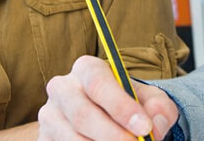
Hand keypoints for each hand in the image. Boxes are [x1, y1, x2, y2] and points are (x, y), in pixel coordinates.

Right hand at [38, 56, 178, 140]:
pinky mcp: (44, 138)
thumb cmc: (128, 105)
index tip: (144, 127)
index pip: (99, 84)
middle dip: (112, 134)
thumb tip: (155, 125)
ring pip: (73, 138)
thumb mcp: (149, 100)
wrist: (107, 120)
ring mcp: (49, 116)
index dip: (122, 107)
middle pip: (82, 114)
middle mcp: (62, 88)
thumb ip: (159, 108)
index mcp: (87, 69)